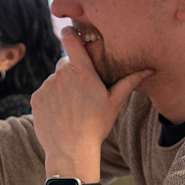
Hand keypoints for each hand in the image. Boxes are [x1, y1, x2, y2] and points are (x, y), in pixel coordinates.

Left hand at [31, 27, 151, 176]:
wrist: (71, 151)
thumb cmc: (96, 126)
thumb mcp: (114, 103)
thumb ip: (128, 82)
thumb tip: (148, 69)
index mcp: (82, 71)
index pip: (70, 39)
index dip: (69, 33)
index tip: (70, 33)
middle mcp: (61, 74)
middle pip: (64, 63)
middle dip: (71, 72)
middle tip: (81, 91)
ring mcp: (46, 86)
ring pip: (54, 79)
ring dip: (61, 87)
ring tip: (71, 108)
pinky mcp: (36, 98)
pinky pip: (43, 93)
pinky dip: (50, 99)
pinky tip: (60, 114)